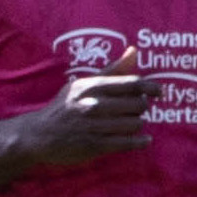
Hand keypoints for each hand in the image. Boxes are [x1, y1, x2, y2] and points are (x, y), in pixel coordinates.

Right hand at [20, 70, 150, 165]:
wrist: (38, 135)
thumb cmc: (65, 107)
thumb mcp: (83, 84)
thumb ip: (112, 70)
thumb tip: (134, 51)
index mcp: (91, 86)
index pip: (132, 84)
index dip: (150, 88)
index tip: (158, 92)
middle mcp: (93, 104)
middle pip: (137, 105)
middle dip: (141, 108)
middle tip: (135, 110)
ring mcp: (93, 126)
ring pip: (134, 124)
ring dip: (137, 124)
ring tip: (132, 124)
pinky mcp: (94, 145)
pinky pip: (126, 142)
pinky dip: (139, 142)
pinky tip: (143, 140)